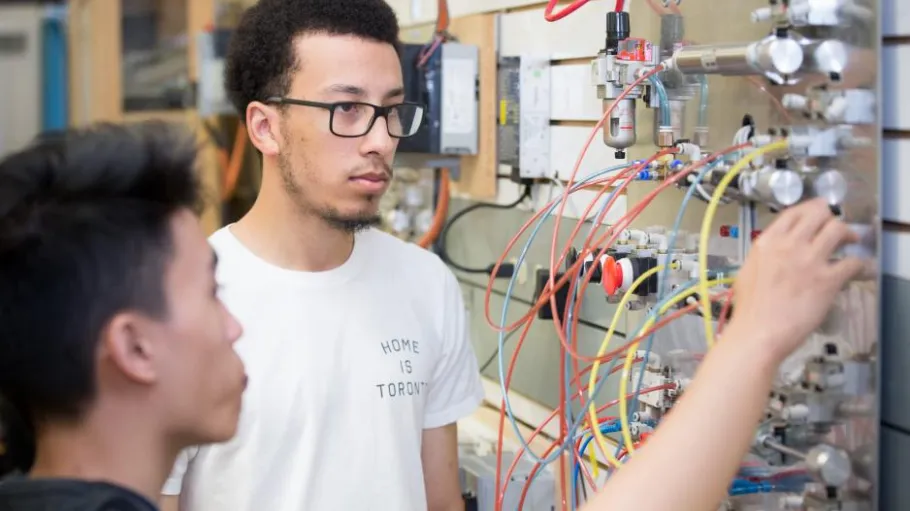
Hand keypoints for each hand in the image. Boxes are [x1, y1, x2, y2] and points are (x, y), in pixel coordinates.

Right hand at [727, 198, 865, 362]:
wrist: (757, 332)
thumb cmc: (749, 308)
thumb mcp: (749, 271)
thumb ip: (766, 255)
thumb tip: (779, 253)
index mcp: (767, 242)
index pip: (795, 211)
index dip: (811, 210)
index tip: (819, 216)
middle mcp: (790, 245)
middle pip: (820, 213)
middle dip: (831, 218)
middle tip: (836, 229)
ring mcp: (810, 261)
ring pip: (838, 229)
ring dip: (848, 235)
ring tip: (850, 243)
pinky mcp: (828, 280)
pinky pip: (853, 262)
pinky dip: (858, 264)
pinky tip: (857, 269)